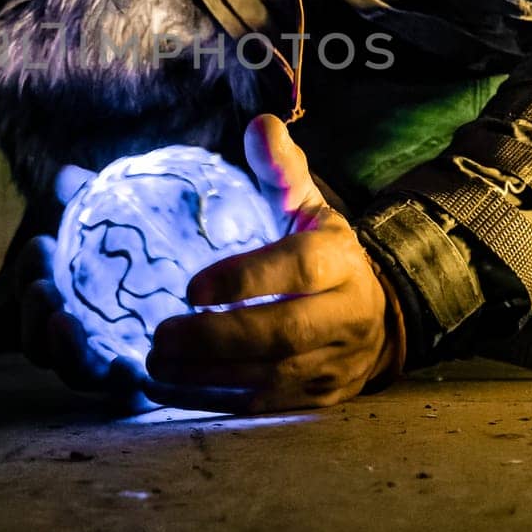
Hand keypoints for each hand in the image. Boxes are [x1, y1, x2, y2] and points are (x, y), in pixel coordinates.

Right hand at [18, 165, 148, 401]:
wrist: (184, 263)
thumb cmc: (134, 242)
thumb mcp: (107, 216)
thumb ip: (83, 197)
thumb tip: (67, 179)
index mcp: (63, 300)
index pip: (32, 295)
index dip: (28, 274)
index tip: (43, 242)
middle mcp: (79, 340)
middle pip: (38, 344)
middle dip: (32, 315)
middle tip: (43, 287)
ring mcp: (107, 367)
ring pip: (73, 373)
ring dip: (62, 351)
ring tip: (64, 321)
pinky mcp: (144, 386)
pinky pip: (126, 397)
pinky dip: (121, 384)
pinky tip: (127, 367)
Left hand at [144, 114, 400, 412]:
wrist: (378, 319)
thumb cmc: (323, 255)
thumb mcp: (309, 206)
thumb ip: (281, 170)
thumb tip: (259, 123)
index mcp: (339, 261)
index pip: (297, 269)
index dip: (246, 278)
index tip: (191, 286)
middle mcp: (343, 316)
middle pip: (282, 333)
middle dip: (217, 338)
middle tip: (160, 335)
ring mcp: (332, 365)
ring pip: (270, 378)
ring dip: (206, 377)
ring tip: (153, 364)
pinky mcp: (316, 400)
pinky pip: (263, 408)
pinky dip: (212, 402)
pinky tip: (167, 390)